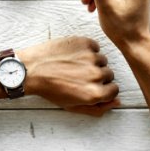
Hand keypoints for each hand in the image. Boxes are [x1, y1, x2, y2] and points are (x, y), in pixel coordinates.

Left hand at [0, 36, 119, 116]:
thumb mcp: (73, 106)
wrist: (32, 68)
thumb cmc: (49, 88)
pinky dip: (87, 50)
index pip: (114, 90)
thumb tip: (117, 102)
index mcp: (94, 93)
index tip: (92, 86)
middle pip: (109, 74)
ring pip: (102, 59)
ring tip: (74, 65)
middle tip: (79, 75)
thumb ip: (98, 108)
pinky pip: (95, 46)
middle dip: (97, 76)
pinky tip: (73, 55)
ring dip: (92, 62)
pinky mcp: (84, 43)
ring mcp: (91, 57)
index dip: (103, 89)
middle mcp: (96, 75)